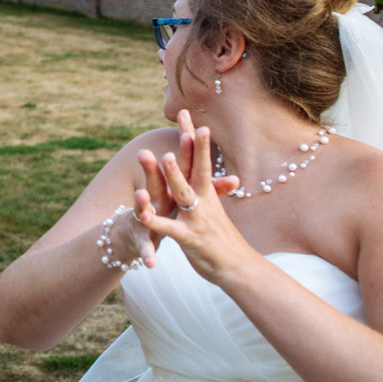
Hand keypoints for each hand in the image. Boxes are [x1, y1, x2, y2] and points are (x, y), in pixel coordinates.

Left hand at [134, 109, 249, 284]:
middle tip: (183, 120)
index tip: (185, 111)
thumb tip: (229, 177)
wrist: (238, 269)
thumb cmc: (225, 239)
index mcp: (207, 193)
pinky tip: (143, 215)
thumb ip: (218, 193)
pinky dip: (156, 222)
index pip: (200, 158)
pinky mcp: (189, 238)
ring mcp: (196, 218)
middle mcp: (204, 201)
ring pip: (183, 193)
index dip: (193, 136)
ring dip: (174, 175)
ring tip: (163, 156)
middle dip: (190, 144)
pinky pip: (170, 229)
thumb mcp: (218, 212)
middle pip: (196, 167)